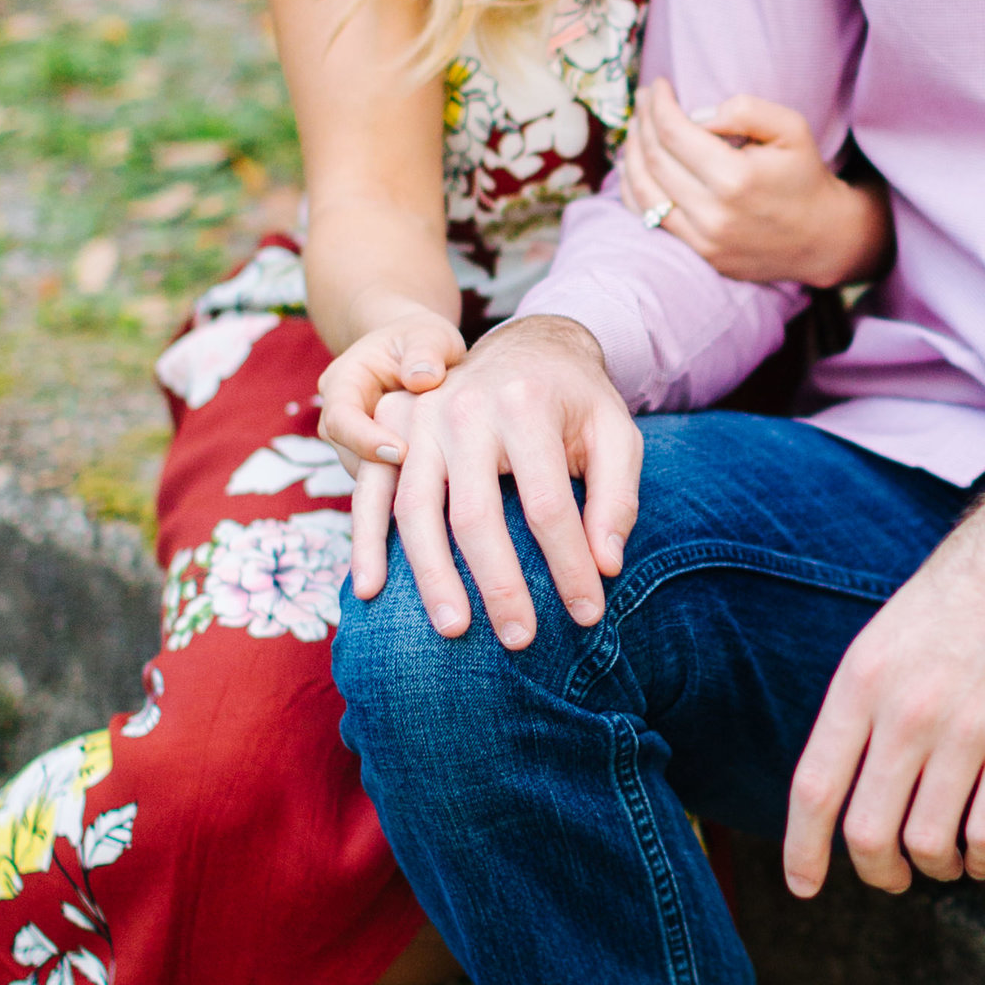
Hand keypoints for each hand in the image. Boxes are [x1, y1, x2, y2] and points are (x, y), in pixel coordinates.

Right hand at [316, 311, 467, 472]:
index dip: (366, 439)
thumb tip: (422, 379)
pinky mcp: (370, 458)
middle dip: (384, 470)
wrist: (416, 352)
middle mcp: (338, 415)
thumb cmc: (421, 340)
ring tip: (434, 484)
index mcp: (343, 381)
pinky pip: (382, 481)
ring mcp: (352, 440)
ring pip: (365, 474)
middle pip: (349, 454)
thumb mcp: (429, 335)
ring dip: (395, 483)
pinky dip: (404, 486)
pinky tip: (435, 487)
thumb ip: (426, 352)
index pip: (340, 419)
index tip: (402, 452)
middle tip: (427, 480)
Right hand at [355, 315, 640, 645]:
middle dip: (499, 584)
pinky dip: (367, 543)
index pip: (548, 505)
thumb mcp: (616, 433)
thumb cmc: (578, 400)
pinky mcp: (395, 432)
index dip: (569, 566)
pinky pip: (372, 492)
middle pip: (476, 514)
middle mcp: (467, 409)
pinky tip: (371, 590)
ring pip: (417, 510)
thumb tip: (605, 564)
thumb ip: (617, 496)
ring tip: (453, 631)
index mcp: (527, 404)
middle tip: (520, 640)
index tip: (589, 612)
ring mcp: (422, 420)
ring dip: (432, 577)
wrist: (529, 344)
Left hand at [620, 77, 890, 289]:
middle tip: (644, 98)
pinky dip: (634, 188)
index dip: (658, 104)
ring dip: (630, 153)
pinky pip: (650, 218)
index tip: (658, 86)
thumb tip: (696, 114)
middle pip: (654, 158)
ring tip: (636, 126)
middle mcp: (714, 213)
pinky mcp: (699, 254)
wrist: (822, 237)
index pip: (674, 132)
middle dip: (642, 120)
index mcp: (736, 178)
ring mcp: (703, 239)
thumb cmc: (804, 174)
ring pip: (643, 189)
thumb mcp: (791, 128)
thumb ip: (745, 110)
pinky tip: (635, 164)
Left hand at [783, 456, 984, 897]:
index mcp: (862, 679)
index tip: (805, 887)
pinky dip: (982, 861)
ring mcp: (967, 728)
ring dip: (934, 867)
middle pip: (867, 832)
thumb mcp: (890, 636)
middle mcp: (907, 708)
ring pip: (928, 843)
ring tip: (944, 859)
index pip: (814, 788)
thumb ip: (863, 706)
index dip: (802, 851)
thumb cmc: (966, 597)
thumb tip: (839, 791)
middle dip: (878, 871)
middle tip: (894, 875)